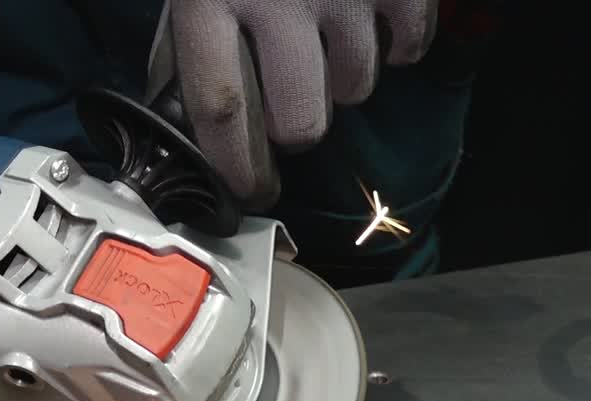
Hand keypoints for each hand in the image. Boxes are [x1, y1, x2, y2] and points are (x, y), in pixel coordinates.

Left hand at [147, 0, 437, 210]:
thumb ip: (187, 29)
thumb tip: (182, 103)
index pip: (223, 107)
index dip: (236, 166)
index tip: (249, 192)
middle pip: (302, 120)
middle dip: (300, 126)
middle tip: (294, 100)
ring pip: (357, 87)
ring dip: (344, 75)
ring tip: (330, 31)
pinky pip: (409, 47)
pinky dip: (398, 43)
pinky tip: (375, 15)